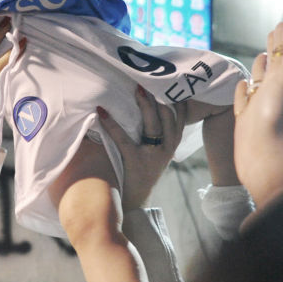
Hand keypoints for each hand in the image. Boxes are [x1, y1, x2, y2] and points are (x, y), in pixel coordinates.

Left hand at [97, 86, 187, 210]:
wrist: (134, 202)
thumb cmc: (142, 172)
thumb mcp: (156, 154)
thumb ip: (157, 135)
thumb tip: (149, 107)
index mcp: (172, 144)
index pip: (180, 117)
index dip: (177, 98)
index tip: (172, 79)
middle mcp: (167, 148)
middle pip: (167, 116)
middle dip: (159, 96)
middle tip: (148, 79)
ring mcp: (153, 155)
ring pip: (153, 125)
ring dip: (144, 105)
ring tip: (136, 88)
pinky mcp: (136, 162)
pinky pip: (123, 139)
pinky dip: (112, 124)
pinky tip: (102, 113)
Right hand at [232, 11, 282, 208]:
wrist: (267, 158)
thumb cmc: (280, 116)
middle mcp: (278, 91)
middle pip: (276, 62)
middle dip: (275, 46)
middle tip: (273, 30)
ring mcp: (261, 106)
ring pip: (261, 81)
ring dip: (260, 67)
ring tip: (262, 55)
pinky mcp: (245, 119)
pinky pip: (244, 100)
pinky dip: (243, 90)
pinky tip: (242, 86)